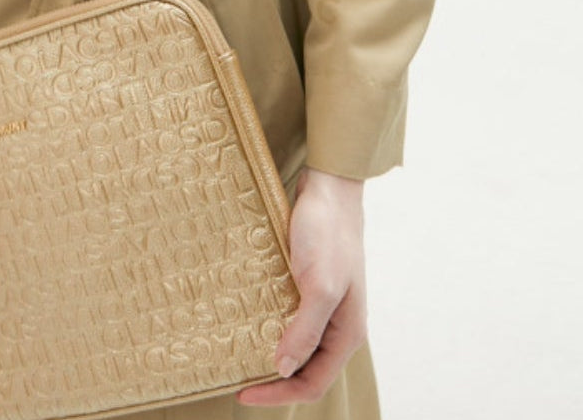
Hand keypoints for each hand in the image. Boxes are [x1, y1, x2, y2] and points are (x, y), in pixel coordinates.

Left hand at [235, 166, 367, 407]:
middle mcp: (336, 324)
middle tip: (236, 379)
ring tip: (237, 355)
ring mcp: (322, 305)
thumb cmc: (327, 234)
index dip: (279, 394)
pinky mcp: (307, 285)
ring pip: (296, 343)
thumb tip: (282, 369)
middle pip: (304, 368)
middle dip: (273, 379)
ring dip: (270, 353)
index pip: (313, 382)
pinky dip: (269, 326)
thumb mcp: (318, 285)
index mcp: (346, 332)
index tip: (243, 393)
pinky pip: (288, 317)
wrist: (329, 189)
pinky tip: (246, 321)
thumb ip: (305, 330)